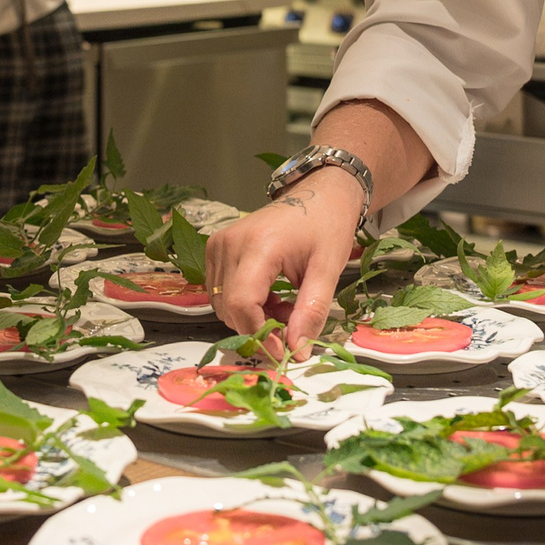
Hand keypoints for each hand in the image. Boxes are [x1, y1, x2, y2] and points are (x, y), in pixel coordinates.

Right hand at [204, 167, 363, 354]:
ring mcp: (219, 244)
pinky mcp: (216, 247)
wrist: (318, 194)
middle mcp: (230, 243)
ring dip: (252, 316)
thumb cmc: (326, 224)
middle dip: (259, 326)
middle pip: (229, 308)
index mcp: (259, 245)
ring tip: (285, 305)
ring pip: (222, 303)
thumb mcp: (328, 270)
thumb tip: (298, 350)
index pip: (241, 304)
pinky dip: (244, 303)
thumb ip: (311, 312)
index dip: (259, 334)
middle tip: (293, 321)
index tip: (284, 350)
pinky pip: (220, 290)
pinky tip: (270, 295)